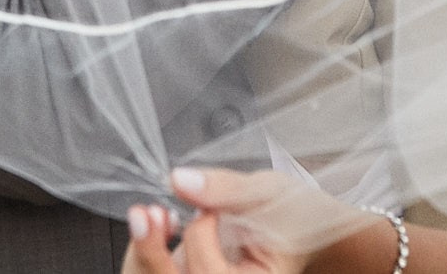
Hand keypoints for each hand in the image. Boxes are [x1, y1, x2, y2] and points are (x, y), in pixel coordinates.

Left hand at [122, 169, 366, 273]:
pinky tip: (163, 227)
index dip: (201, 235)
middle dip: (150, 251)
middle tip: (146, 213)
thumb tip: (180, 181)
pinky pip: (153, 272)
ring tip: (155, 216)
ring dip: (146, 248)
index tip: (210, 208)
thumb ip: (225, 188)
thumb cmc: (293, 213)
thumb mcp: (267, 192)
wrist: (299, 223)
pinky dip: (149, 250)